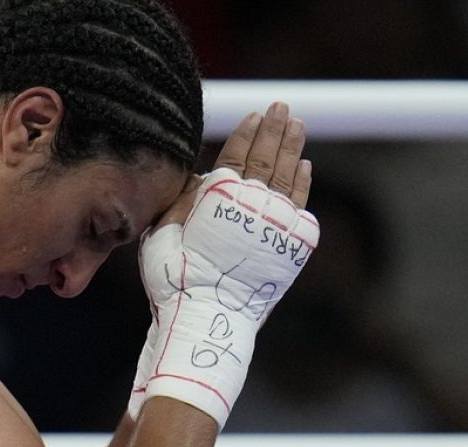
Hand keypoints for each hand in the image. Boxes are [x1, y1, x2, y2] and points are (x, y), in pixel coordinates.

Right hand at [128, 102, 319, 426]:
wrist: (208, 316)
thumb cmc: (175, 279)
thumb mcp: (163, 231)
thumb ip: (182, 199)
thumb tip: (199, 175)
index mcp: (219, 197)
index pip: (236, 155)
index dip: (246, 133)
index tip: (256, 115)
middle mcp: (251, 204)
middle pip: (266, 159)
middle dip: (275, 130)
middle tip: (283, 108)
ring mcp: (275, 223)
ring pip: (287, 176)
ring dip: (293, 148)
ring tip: (298, 126)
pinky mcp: (292, 245)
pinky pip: (300, 206)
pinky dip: (302, 183)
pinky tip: (304, 167)